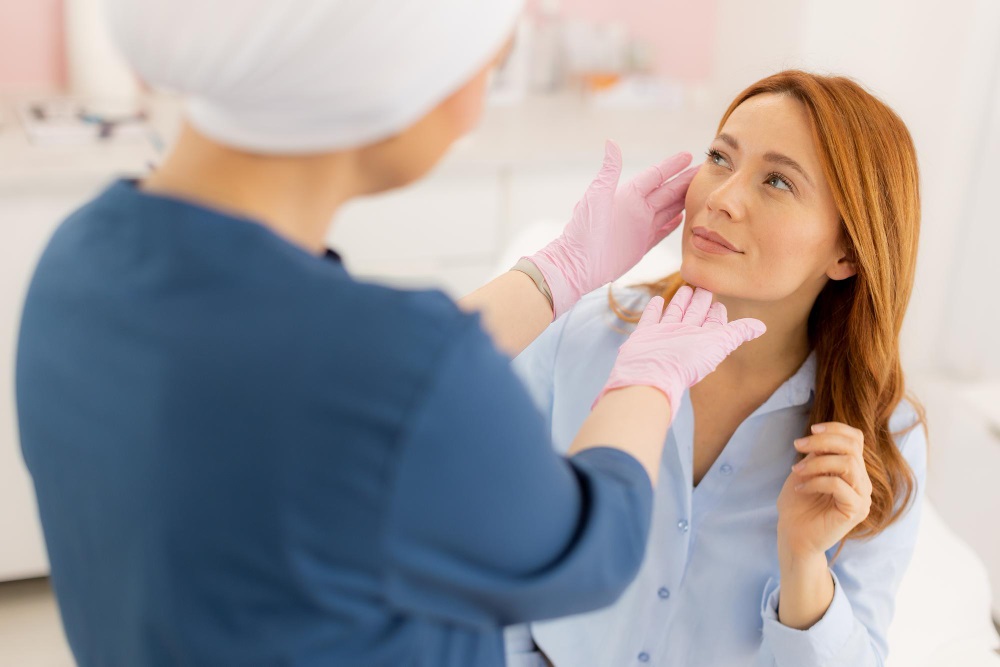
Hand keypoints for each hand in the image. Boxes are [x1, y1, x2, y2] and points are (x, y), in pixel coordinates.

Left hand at [526, 141, 697, 318]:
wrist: (578, 264)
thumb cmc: (583, 230)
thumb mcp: (597, 196)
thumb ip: (609, 171)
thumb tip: (611, 143)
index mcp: (627, 195)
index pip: (655, 176)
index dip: (672, 166)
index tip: (689, 155)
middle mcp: (636, 209)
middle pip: (667, 192)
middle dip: (685, 181)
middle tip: (705, 172)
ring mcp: (640, 227)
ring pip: (668, 209)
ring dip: (683, 200)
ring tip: (700, 192)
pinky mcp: (641, 245)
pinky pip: (662, 231)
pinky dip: (673, 224)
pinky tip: (683, 218)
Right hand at [594, 287, 765, 415]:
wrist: (653, 374)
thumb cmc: (687, 361)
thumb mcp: (719, 343)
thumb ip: (738, 332)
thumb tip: (763, 327)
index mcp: (703, 340)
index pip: (713, 322)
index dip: (717, 312)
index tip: (720, 301)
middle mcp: (684, 337)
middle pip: (694, 314)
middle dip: (700, 301)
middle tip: (704, 286)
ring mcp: (663, 335)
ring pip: (674, 313)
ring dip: (680, 301)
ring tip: (685, 288)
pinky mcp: (644, 335)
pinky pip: (650, 319)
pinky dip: (654, 310)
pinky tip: (657, 300)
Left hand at [777, 423, 872, 560]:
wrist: (793, 536)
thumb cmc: (797, 504)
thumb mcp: (806, 471)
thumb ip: (818, 454)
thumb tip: (822, 435)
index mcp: (852, 470)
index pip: (856, 439)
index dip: (836, 429)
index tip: (812, 429)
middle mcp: (862, 482)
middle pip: (852, 447)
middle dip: (822, 441)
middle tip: (797, 446)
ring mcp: (862, 497)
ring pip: (847, 464)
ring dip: (816, 463)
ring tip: (796, 471)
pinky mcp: (856, 510)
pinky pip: (838, 485)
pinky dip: (815, 482)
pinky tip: (800, 488)